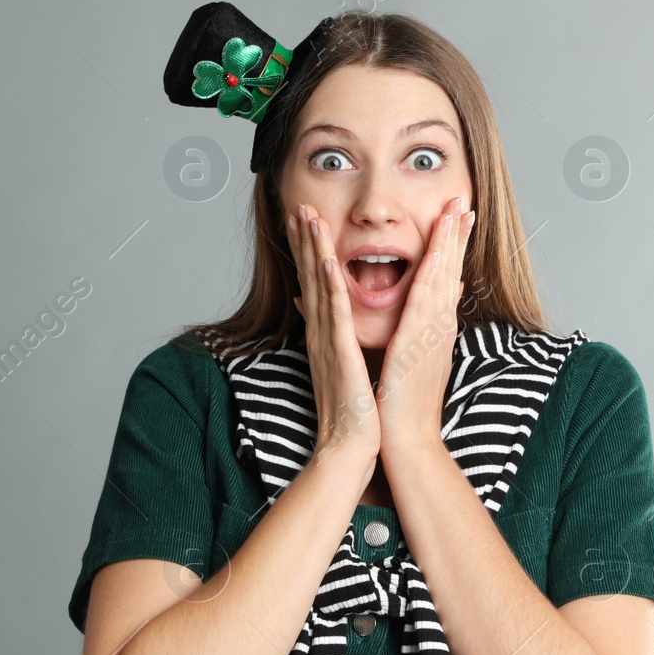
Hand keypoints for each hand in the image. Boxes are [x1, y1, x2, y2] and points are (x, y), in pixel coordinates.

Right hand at [287, 203, 380, 467]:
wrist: (350, 449)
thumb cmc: (355, 414)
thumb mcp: (344, 369)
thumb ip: (336, 340)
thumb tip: (328, 320)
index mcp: (327, 337)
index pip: (317, 285)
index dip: (310, 251)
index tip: (307, 221)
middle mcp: (321, 334)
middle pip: (310, 277)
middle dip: (304, 240)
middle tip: (298, 205)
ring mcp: (327, 342)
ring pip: (318, 286)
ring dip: (311, 249)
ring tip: (306, 216)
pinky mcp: (338, 353)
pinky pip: (333, 312)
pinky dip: (328, 282)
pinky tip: (325, 258)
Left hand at [375, 196, 474, 454]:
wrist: (407, 440)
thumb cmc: (404, 407)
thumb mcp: (412, 363)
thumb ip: (417, 335)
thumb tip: (420, 317)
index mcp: (435, 331)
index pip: (446, 280)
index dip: (452, 247)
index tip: (457, 218)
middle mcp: (439, 328)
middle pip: (451, 271)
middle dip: (457, 235)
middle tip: (463, 200)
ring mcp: (432, 334)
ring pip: (442, 278)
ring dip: (447, 242)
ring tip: (453, 209)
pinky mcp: (418, 342)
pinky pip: (424, 299)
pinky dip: (430, 271)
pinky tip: (433, 249)